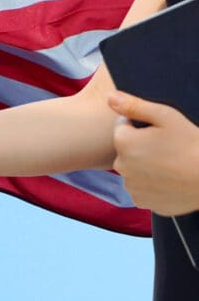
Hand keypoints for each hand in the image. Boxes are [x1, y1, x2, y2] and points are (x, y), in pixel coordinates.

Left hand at [108, 91, 198, 215]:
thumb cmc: (192, 143)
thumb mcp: (165, 115)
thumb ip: (133, 105)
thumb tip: (109, 98)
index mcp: (123, 142)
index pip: (122, 126)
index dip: (141, 126)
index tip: (160, 132)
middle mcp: (121, 167)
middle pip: (126, 149)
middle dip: (140, 146)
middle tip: (168, 148)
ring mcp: (132, 187)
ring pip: (133, 170)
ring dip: (144, 166)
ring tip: (170, 164)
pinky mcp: (144, 203)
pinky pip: (143, 188)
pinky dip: (152, 184)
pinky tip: (170, 180)